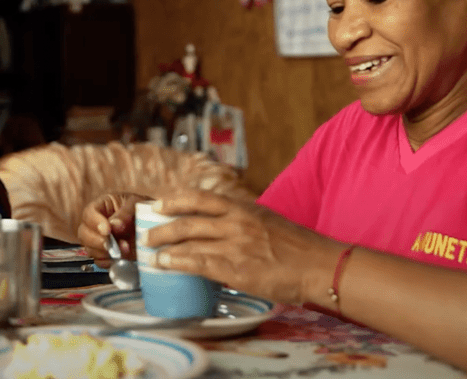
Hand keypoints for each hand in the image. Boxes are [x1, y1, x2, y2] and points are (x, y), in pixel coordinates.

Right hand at [77, 192, 151, 266]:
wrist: (154, 224)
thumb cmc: (143, 208)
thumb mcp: (136, 203)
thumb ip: (125, 213)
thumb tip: (115, 225)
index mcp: (102, 206)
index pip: (89, 213)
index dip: (95, 223)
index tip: (107, 230)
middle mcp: (97, 223)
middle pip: (84, 233)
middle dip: (97, 241)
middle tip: (112, 244)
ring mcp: (100, 239)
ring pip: (89, 248)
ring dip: (105, 252)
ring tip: (124, 249)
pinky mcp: (107, 253)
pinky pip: (99, 260)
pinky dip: (108, 261)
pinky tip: (120, 258)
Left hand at [144, 190, 339, 305]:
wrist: (320, 266)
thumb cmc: (298, 248)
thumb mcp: (267, 222)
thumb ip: (243, 223)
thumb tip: (221, 231)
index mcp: (243, 207)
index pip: (200, 197)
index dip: (174, 200)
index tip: (157, 205)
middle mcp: (236, 221)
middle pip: (187, 219)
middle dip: (161, 227)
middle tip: (146, 234)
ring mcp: (235, 244)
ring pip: (188, 241)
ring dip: (164, 247)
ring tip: (150, 253)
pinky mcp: (236, 268)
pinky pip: (198, 263)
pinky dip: (176, 263)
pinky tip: (164, 265)